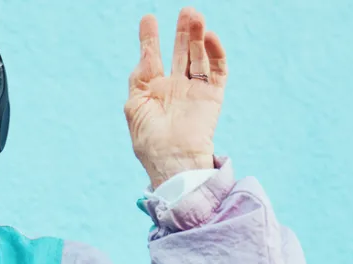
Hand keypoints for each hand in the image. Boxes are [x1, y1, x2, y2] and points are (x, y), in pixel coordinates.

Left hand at [125, 8, 227, 188]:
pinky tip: (209, 37)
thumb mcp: (135, 106)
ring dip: (198, 36)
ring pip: (198, 56)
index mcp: (154, 90)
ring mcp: (194, 91)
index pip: (153, 57)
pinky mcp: (212, 96)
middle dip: (182, 32)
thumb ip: (140, 78)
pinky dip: (215, 53)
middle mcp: (175, 87)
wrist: (173, 160)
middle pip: (180, 52)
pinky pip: (216, 70)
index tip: (148, 18)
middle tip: (186, 11)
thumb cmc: (149, 139)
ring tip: (195, 16)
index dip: (150, 38)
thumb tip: (145, 55)